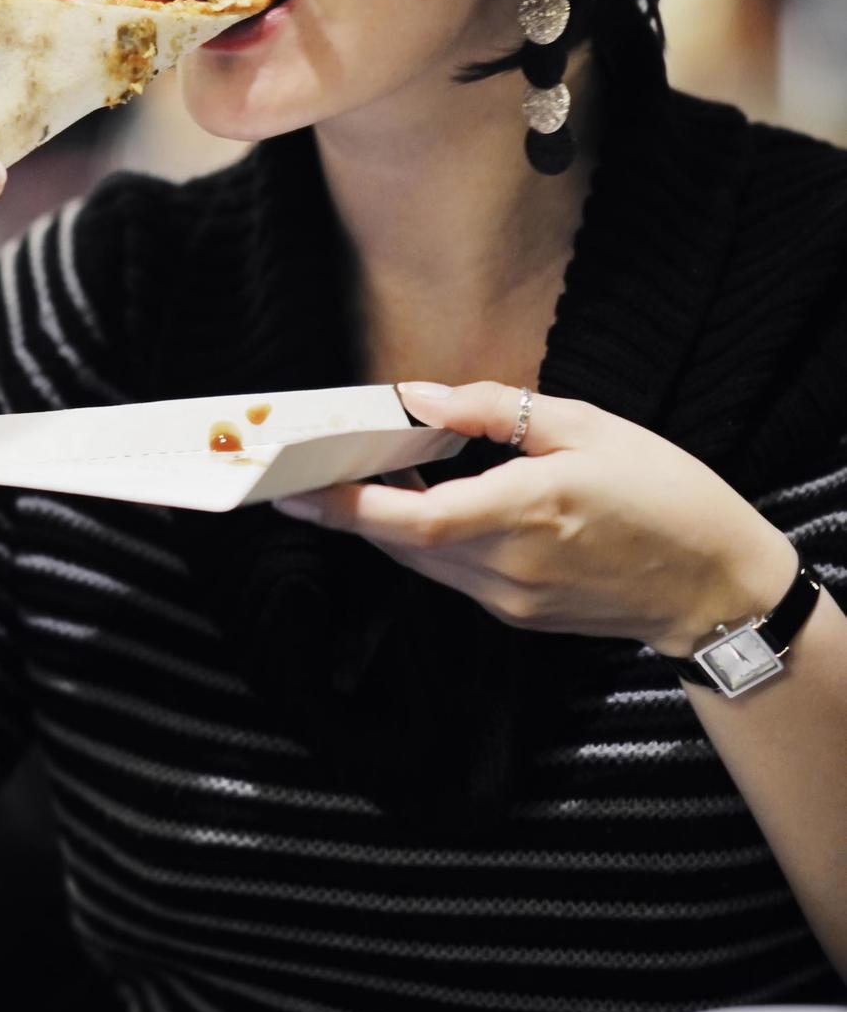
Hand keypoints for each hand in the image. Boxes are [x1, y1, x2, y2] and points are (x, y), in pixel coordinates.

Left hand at [276, 381, 796, 656]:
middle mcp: (511, 568)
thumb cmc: (663, 492)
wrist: (716, 585)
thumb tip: (419, 396)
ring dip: (384, 522)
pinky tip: (423, 500)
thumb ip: (495, 411)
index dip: (348, 507)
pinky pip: (449, 575)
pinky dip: (424, 538)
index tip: (296, 486)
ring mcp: (512, 600)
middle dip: (349, 507)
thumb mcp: (587, 425)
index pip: (416, 519)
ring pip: (420, 561)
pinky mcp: (517, 615)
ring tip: (363, 472)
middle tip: (311, 464)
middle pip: (401, 543)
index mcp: (529, 512)